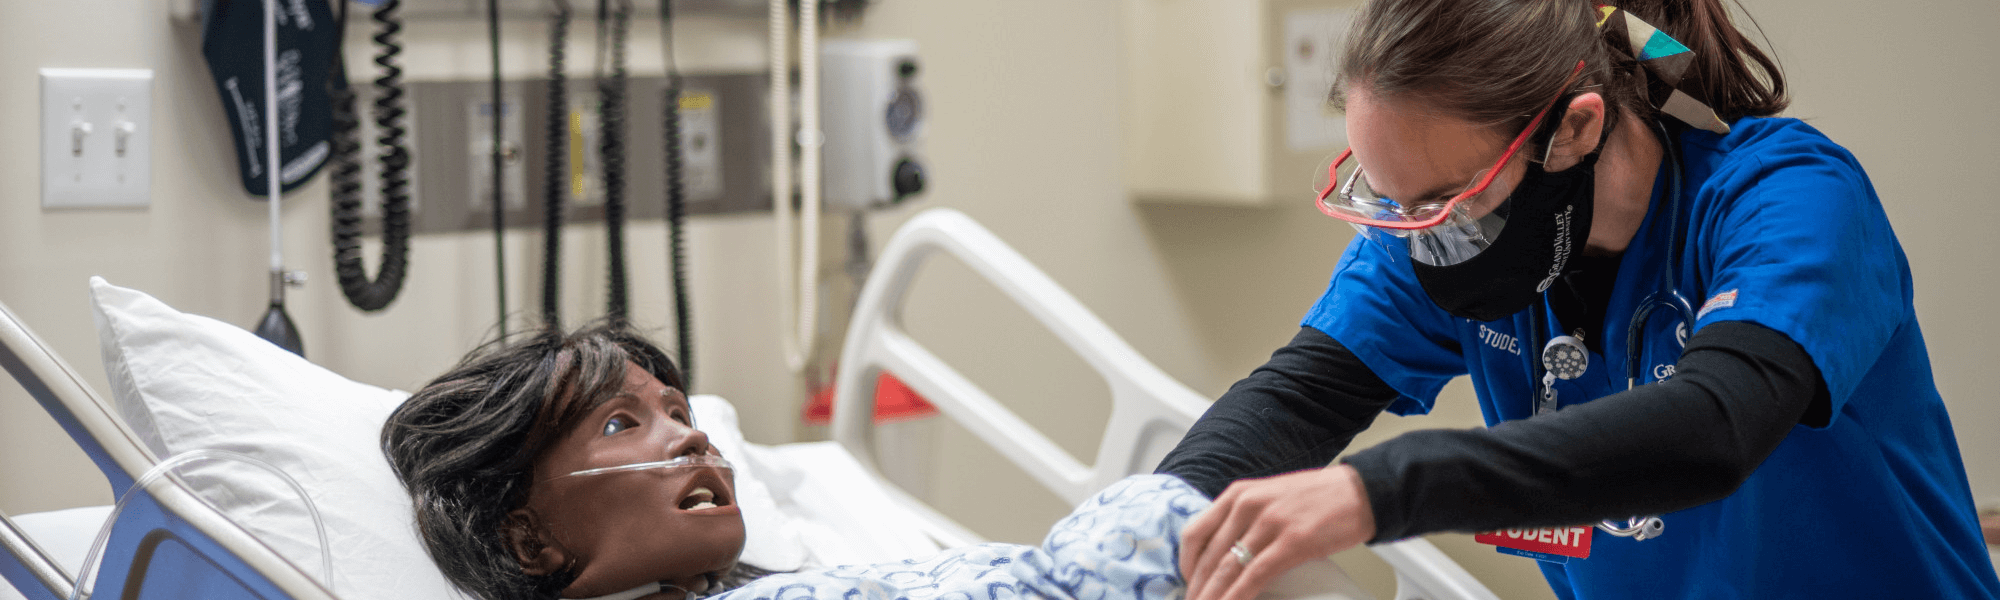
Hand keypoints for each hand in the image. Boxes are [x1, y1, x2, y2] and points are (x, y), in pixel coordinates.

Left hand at [1180, 464, 1375, 599]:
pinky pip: (1255, 576)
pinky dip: (1238, 597)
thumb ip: (1242, 519)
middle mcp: (1248, 505)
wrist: (1358, 492)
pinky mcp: (1291, 542)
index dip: (1186, 564)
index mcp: (1238, 494)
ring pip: (1228, 569)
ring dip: (1213, 596)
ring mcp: (1269, 523)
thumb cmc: (1315, 497)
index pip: (1195, 532)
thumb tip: (1222, 552)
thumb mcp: (1267, 496)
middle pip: (1209, 556)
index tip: (1187, 582)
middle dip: (1198, 588)